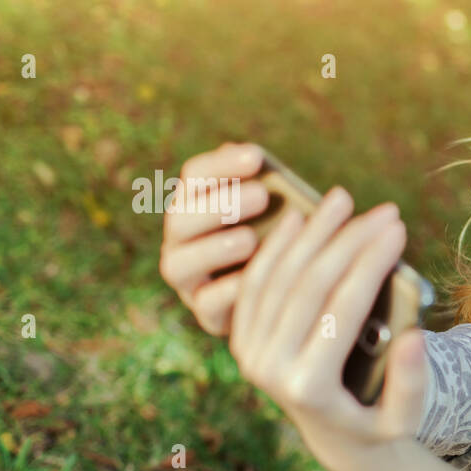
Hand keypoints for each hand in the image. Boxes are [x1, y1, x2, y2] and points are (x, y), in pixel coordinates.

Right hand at [159, 142, 273, 335]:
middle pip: (181, 217)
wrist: (289, 298)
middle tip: (261, 196)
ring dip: (214, 248)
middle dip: (219, 205)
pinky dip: (226, 292)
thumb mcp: (281, 213)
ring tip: (250, 239)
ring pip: (180, 263)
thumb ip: (270, 189)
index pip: (196, 176)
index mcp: (196, 205)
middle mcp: (181, 241)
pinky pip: (207, 303)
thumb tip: (264, 162)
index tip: (256, 156)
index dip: (222, 165)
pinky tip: (251, 281)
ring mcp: (188, 280)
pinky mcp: (205, 314)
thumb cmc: (283, 241)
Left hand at [227, 185, 428, 470]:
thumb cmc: (378, 424)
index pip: (341, 309)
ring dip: (311, 233)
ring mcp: (249, 353)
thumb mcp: (404, 419)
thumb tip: (415, 337)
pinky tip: (300, 217)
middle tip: (381, 211)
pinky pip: (256, 282)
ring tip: (341, 200)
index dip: (370, 263)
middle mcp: (269, 370)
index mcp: (309, 388)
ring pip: (278, 276)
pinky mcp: (241, 339)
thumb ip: (411, 383)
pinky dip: (277, 246)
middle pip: (309, 286)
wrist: (335, 441)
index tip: (398, 229)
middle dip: (347, 240)